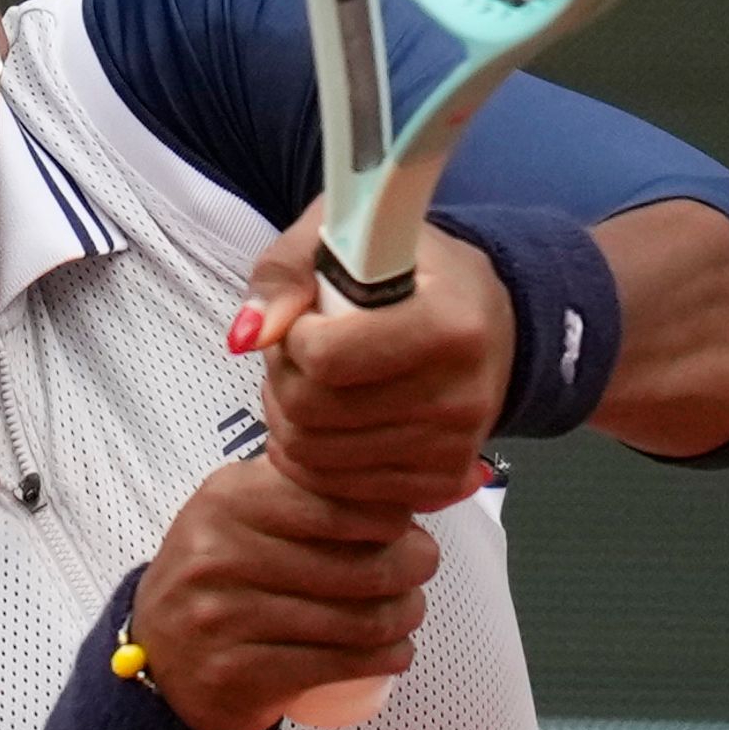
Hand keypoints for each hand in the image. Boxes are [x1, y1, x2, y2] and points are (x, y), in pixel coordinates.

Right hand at [126, 456, 442, 729]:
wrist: (157, 659)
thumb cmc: (219, 576)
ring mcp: (224, 617)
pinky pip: (337, 665)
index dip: (388, 515)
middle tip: (421, 569)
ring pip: (354, 620)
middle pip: (355, 564)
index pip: (334, 501)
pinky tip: (397, 652)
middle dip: (410, 567)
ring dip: (404, 618)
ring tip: (410, 613)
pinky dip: (385, 660)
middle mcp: (219, 554)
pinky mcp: (238, 672)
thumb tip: (389, 470)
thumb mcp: (237, 512)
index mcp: (226, 500)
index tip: (406, 525)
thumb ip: (296, 482)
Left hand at [226, 209, 514, 519]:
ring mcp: (456, 445)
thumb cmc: (401, 271)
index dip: (295, 337)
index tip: (307, 319)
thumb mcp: (341, 238)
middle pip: (312, 411)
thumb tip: (250, 336)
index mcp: (450, 322)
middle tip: (296, 355)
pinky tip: (328, 423)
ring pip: (315, 456)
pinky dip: (313, 460)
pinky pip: (339, 490)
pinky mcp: (443, 482)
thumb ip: (285, 273)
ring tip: (310, 383)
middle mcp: (463, 392)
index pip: (327, 357)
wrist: (478, 319)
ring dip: (289, 419)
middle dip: (283, 378)